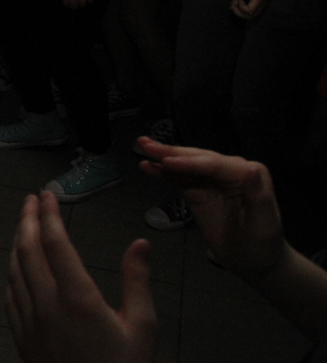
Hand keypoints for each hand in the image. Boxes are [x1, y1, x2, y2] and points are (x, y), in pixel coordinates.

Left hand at [7, 191, 156, 362]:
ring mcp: (30, 322)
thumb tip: (141, 246)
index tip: (47, 195)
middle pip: (27, 250)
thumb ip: (138, 282)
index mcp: (78, 299)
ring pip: (14, 270)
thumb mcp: (142, 327)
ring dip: (16, 243)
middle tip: (31, 201)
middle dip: (27, 220)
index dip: (48, 215)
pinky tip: (17, 266)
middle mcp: (48, 306)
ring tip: (23, 225)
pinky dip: (12, 272)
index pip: (55, 243)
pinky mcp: (22, 337)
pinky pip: (9, 296)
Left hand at [62, 0, 97, 8]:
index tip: (70, 4)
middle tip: (77, 4)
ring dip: (83, 3)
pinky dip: (90, 1)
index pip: (66, 2)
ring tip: (84, 0)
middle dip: (75, 6)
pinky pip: (91, 1)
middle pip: (74, 6)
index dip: (68, 4)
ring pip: (83, 4)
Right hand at [138, 141, 287, 283]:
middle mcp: (231, 170)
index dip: (190, 162)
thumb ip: (258, 196)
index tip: (166, 161)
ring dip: (163, 156)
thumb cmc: (261, 244)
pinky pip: (180, 178)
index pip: (215, 165)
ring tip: (142, 147)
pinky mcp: (199, 189)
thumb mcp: (264, 224)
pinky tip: (147, 166)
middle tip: (145, 145)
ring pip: (186, 164)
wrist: (254, 261)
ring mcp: (213, 179)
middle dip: (171, 152)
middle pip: (198, 158)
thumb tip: (251, 169)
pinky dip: (164, 173)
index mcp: (248, 174)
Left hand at [229, 0, 280, 18]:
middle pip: (248, 16)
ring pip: (249, 16)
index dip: (241, 7)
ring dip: (240, 12)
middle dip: (238, 13)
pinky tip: (238, 5)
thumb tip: (233, 3)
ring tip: (233, 6)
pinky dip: (243, 11)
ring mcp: (260, 6)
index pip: (249, 11)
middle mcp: (260, 6)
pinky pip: (251, 12)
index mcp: (258, 0)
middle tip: (232, 6)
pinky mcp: (259, 5)